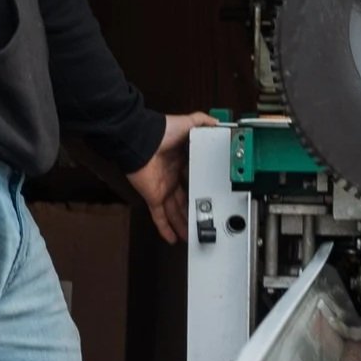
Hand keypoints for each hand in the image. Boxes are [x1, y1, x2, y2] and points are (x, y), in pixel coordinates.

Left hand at [128, 111, 212, 244]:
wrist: (142, 140)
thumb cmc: (162, 132)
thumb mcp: (189, 123)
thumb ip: (203, 121)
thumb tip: (218, 123)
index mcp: (182, 163)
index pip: (194, 180)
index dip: (202, 190)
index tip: (211, 199)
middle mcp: (172, 177)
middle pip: (184, 201)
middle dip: (193, 213)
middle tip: (203, 224)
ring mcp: (162, 188)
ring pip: (174, 213)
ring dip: (182, 225)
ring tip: (192, 237)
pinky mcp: (153, 196)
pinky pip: (159, 216)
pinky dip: (165, 228)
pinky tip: (172, 239)